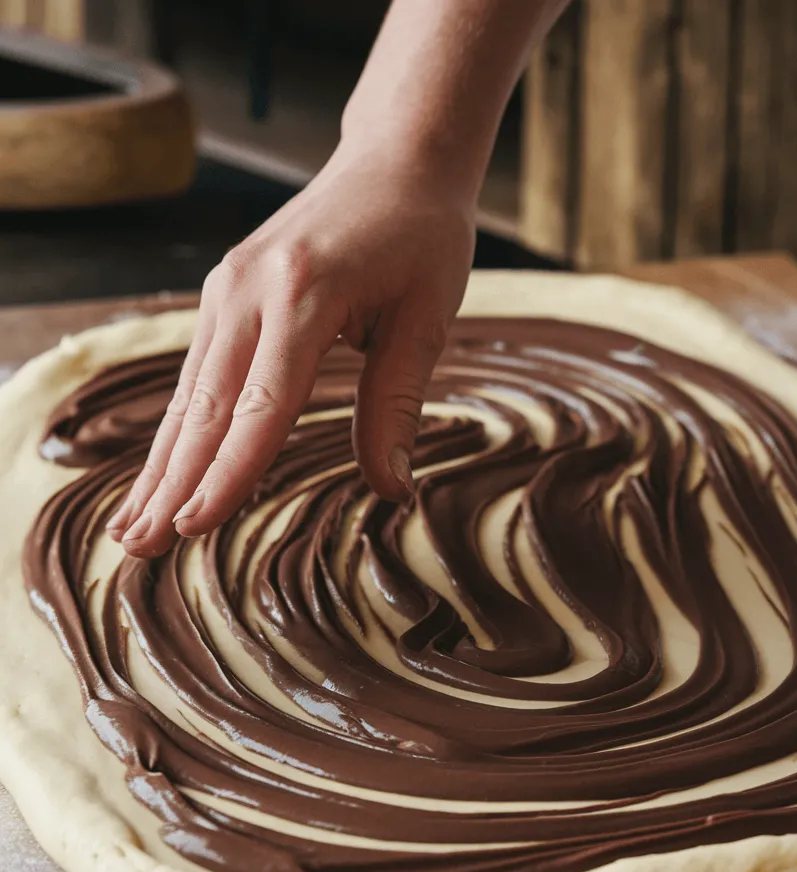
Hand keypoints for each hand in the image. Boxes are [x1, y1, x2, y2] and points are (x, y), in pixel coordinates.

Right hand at [107, 144, 474, 557]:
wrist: (395, 161)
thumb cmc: (422, 237)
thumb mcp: (426, 320)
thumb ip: (397, 405)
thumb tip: (394, 490)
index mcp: (302, 294)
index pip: (260, 406)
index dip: (228, 472)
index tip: (196, 526)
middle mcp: (247, 290)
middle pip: (206, 407)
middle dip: (173, 484)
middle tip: (142, 549)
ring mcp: (227, 289)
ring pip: (191, 395)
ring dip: (161, 464)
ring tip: (132, 526)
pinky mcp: (225, 294)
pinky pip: (198, 374)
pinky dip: (178, 428)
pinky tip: (161, 468)